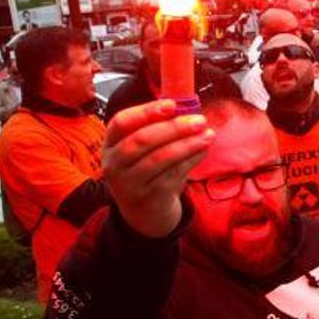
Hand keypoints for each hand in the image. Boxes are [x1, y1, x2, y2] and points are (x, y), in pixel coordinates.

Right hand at [103, 100, 214, 237]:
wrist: (144, 213)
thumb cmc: (146, 170)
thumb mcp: (143, 150)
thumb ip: (158, 128)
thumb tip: (186, 108)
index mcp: (110, 144)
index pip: (121, 122)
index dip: (146, 112)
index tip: (172, 104)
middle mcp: (114, 164)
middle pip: (141, 140)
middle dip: (174, 128)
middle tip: (200, 120)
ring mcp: (129, 183)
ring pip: (159, 158)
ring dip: (187, 144)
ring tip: (208, 134)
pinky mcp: (148, 197)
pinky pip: (173, 174)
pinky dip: (191, 160)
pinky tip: (203, 150)